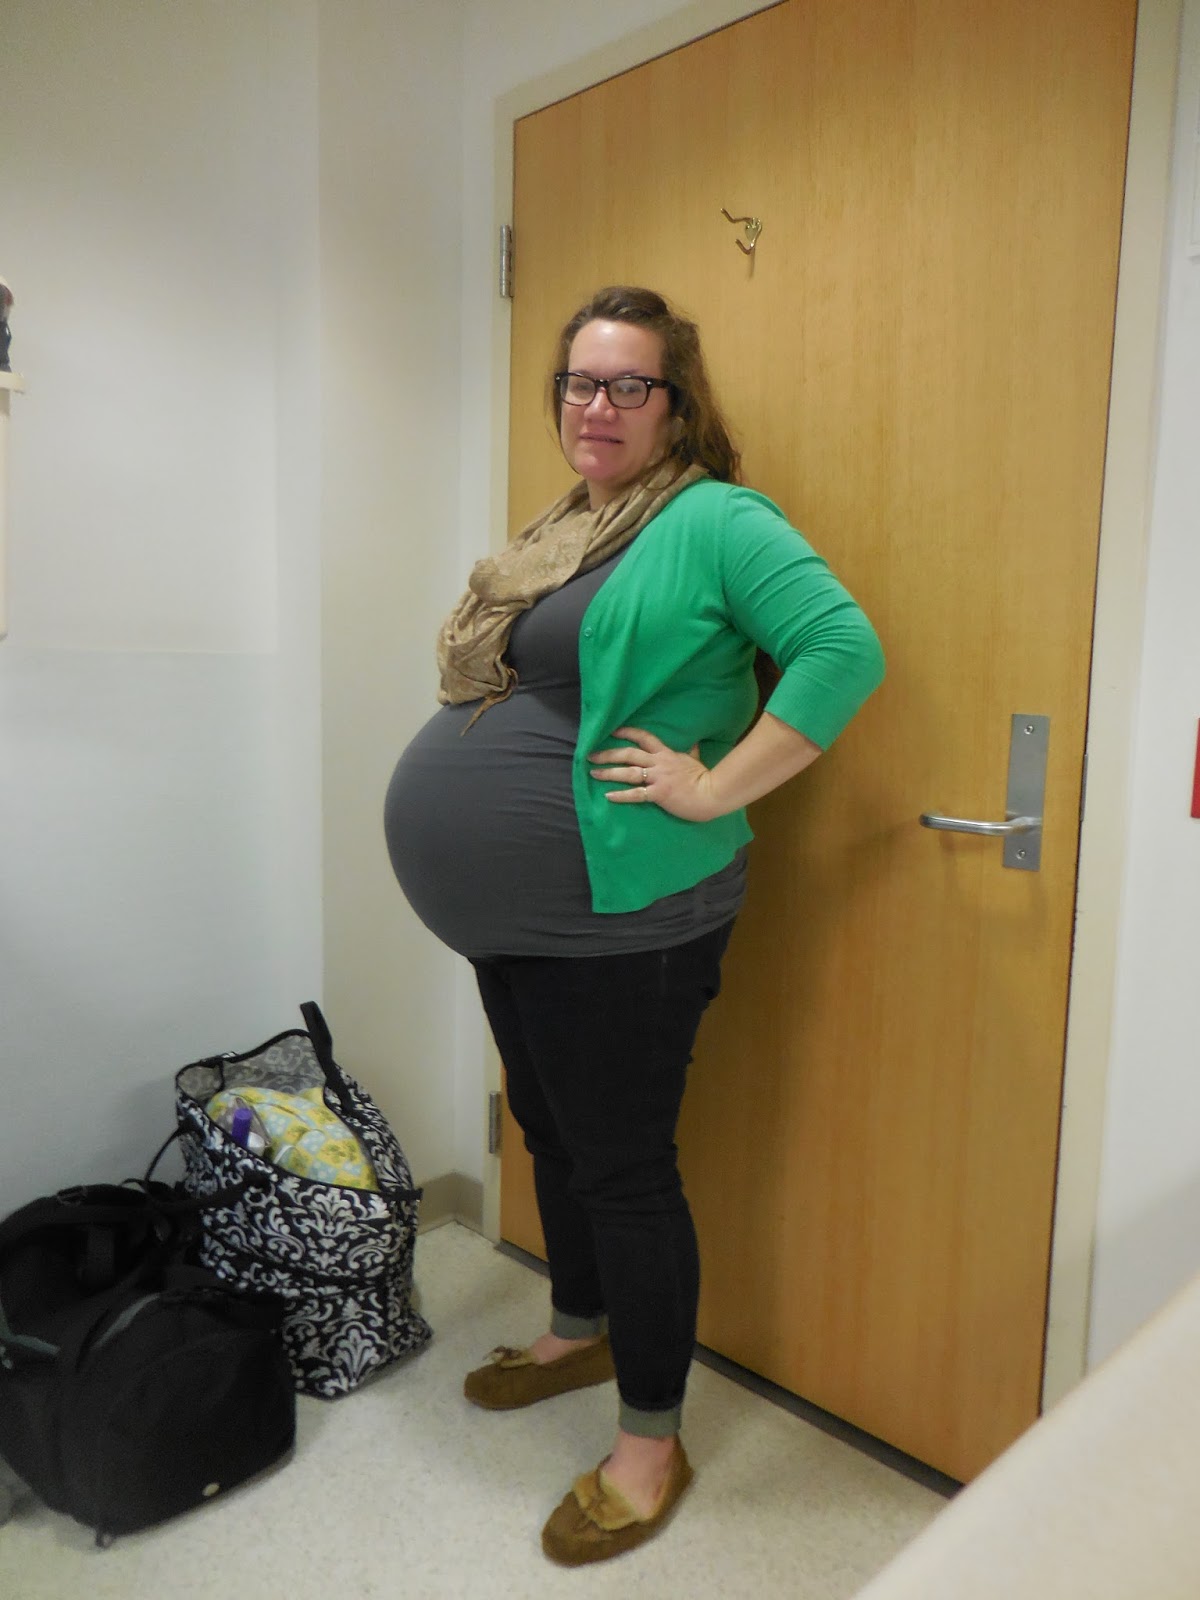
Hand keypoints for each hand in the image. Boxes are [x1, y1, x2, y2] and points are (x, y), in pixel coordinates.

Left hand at [587, 726, 719, 821]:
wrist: (712, 793)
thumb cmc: (704, 778)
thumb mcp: (695, 760)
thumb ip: (691, 751)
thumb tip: (694, 743)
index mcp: (666, 754)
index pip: (644, 738)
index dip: (627, 733)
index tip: (612, 731)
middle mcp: (659, 763)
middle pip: (629, 754)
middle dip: (608, 754)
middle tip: (591, 755)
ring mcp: (658, 778)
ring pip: (628, 772)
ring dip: (609, 772)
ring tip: (593, 773)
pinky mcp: (659, 794)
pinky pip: (636, 794)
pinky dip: (621, 795)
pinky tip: (608, 796)